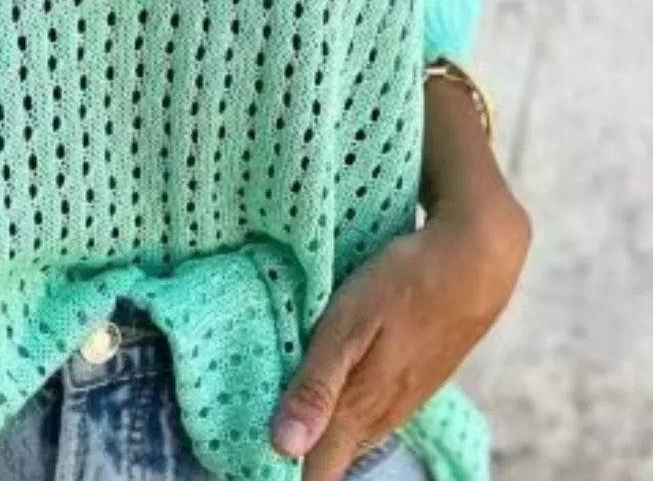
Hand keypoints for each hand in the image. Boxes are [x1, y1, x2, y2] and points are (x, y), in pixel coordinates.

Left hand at [268, 190, 530, 480]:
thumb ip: (317, 385)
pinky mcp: (410, 383)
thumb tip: (282, 448)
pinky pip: (368, 413)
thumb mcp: (348, 325)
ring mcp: (400, 401)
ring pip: (351, 436)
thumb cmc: (403, 286)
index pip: (317, 470)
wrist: (473, 265)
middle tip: (256, 434)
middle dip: (297, 454)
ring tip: (284, 415)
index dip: (285, 471)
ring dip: (319, 433)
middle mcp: (381, 417)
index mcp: (360, 409)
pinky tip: (327, 392)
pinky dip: (341, 411)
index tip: (251, 457)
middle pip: (333, 458)